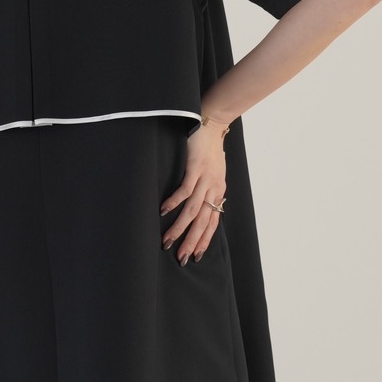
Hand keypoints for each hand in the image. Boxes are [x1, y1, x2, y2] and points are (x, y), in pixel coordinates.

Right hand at [159, 118, 230, 262]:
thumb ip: (207, 190)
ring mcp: (205, 179)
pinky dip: (174, 202)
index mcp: (218, 192)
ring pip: (193, 209)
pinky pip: (185, 189)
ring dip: (180, 227)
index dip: (204, 240)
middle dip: (191, 241)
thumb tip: (198, 207)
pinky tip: (164, 211)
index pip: (212, 222)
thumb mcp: (213, 173)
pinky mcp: (195, 168)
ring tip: (167, 240)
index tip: (195, 256)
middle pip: (203, 221)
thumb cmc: (209, 149)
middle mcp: (214, 189)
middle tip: (180, 257)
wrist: (212, 124)